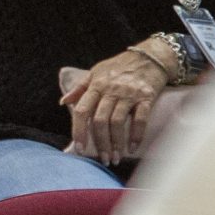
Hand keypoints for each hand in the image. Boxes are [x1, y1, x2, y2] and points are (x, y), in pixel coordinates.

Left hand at [59, 50, 168, 164]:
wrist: (150, 56)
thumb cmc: (120, 66)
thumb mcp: (96, 72)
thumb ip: (80, 88)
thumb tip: (63, 101)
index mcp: (96, 86)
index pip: (82, 111)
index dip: (78, 131)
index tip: (78, 148)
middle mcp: (111, 90)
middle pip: (100, 121)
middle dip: (100, 143)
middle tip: (103, 159)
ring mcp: (129, 94)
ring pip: (118, 122)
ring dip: (116, 143)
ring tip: (115, 158)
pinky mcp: (147, 97)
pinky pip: (141, 119)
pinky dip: (136, 135)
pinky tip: (133, 147)